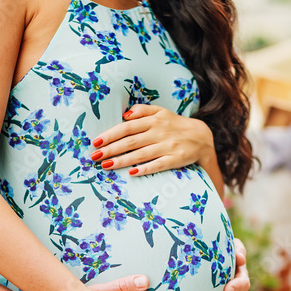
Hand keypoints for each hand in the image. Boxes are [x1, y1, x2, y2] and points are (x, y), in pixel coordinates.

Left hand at [91, 104, 223, 196]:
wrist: (202, 137)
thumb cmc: (175, 125)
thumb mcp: (161, 112)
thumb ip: (143, 110)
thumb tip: (125, 114)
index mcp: (153, 120)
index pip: (127, 127)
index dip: (111, 134)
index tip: (96, 142)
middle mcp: (159, 132)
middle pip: (131, 141)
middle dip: (111, 149)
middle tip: (95, 157)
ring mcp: (167, 147)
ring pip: (141, 154)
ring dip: (123, 160)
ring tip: (106, 166)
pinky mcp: (175, 159)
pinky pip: (158, 165)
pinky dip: (145, 169)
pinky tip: (132, 173)